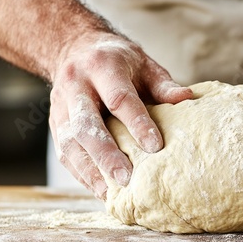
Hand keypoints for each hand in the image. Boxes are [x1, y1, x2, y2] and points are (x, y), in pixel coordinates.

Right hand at [49, 33, 191, 198]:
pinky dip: (81, 173)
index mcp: (102, 66)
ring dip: (90, 170)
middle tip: (127, 178)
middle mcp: (76, 85)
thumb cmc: (118, 60)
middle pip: (86, 124)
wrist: (74, 48)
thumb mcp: (143, 64)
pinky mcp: (55, 122)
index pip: (119, 99)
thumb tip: (186, 99)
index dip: (137, 123)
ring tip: (110, 193)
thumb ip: (163, 84)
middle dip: (106, 154)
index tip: (156, 147)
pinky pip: (64, 152)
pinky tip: (99, 189)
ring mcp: (61, 105)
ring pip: (69, 142)